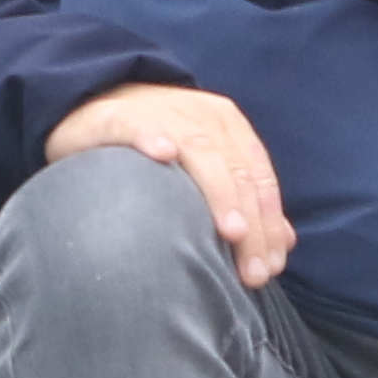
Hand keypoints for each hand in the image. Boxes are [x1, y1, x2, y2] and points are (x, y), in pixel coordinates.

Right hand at [47, 81, 291, 287]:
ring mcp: (160, 112)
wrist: (94, 105)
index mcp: (226, 125)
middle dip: (251, 224)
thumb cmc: (158, 146)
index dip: (269, 221)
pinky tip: (163, 155)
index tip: (271, 267)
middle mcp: (200, 115)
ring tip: (231, 230)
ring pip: (198, 150)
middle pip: (235, 170)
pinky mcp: (117, 116)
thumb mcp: (205, 168)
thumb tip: (283, 244)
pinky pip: (136, 125)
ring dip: (218, 190)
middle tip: (252, 272)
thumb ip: (243, 200)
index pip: (257, 175)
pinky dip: (151, 137)